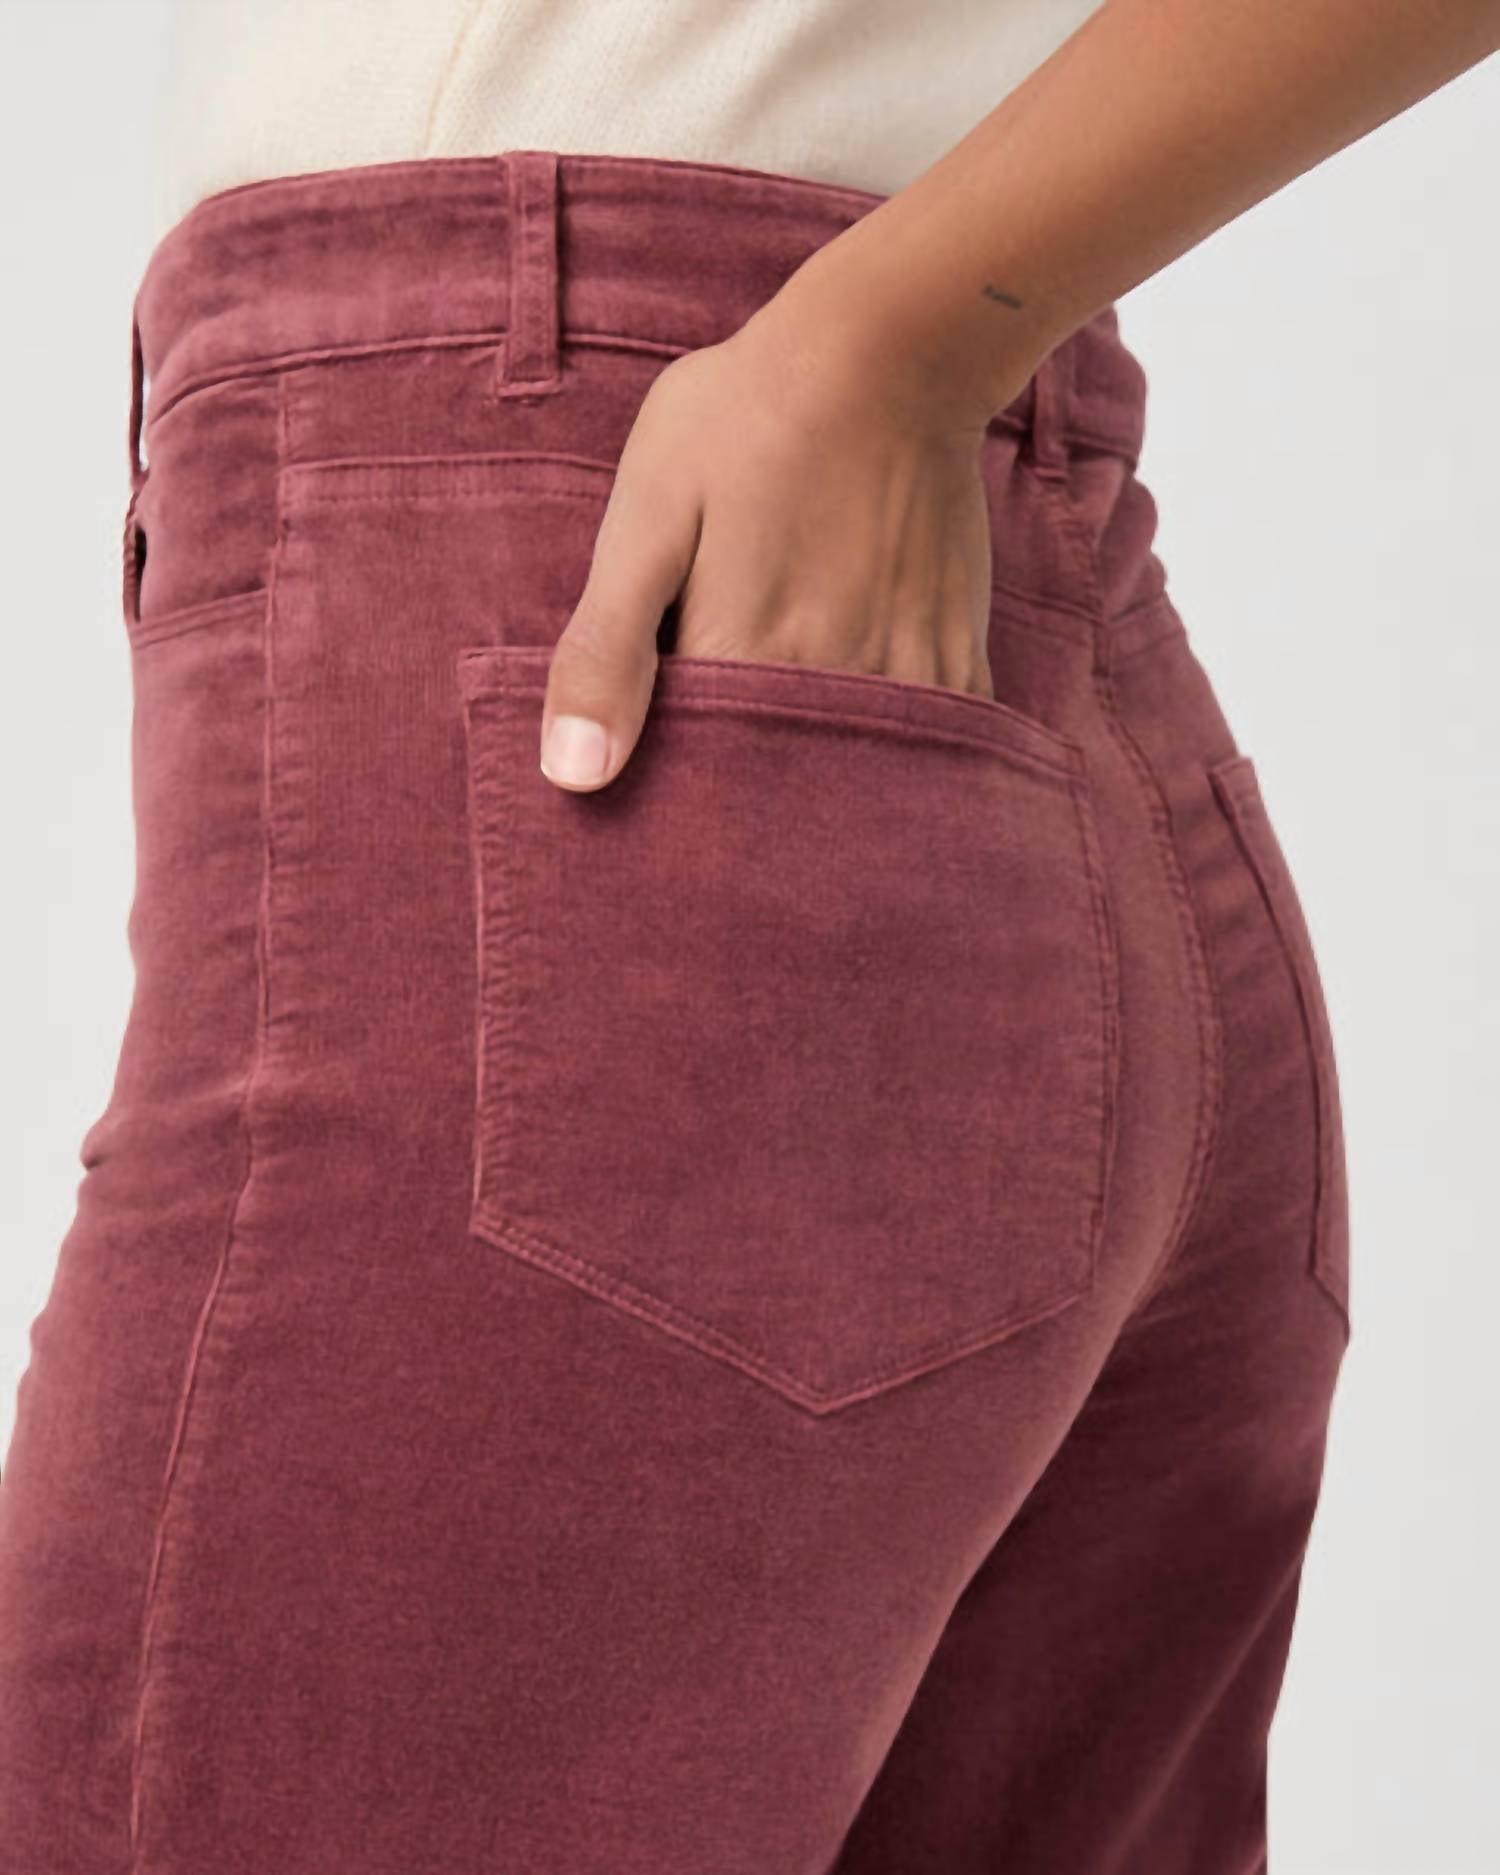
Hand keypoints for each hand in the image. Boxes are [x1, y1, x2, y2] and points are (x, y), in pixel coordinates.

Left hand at [538, 286, 1003, 791]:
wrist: (891, 351)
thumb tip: (571, 777)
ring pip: (850, 777)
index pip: (690, 777)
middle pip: (773, 788)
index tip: (651, 777)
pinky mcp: (955, 660)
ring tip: (791, 755)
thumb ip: (606, 651)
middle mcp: (830, 690)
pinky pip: (927, 749)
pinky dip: (893, 757)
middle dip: (742, 800)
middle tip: (722, 774)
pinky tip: (862, 731)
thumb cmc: (745, 420)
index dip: (663, 787)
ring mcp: (905, 679)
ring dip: (817, 779)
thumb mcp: (646, 516)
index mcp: (741, 664)